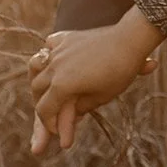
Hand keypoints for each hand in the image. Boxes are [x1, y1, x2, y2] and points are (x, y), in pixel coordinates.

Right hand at [28, 9, 163, 155]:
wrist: (130, 39)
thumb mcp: (101, 97)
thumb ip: (80, 109)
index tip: (56, 130)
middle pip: (36, 88)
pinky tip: (51, 57)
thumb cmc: (119, 72)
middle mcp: (54, 67)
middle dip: (41, 102)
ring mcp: (58, 50)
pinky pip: (49, 44)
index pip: (44, 109)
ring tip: (44, 85)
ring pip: (36, 65)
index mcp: (61, 86)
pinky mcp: (66, 37)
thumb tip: (71, 115)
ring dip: (38, 77)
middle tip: (49, 109)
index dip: (48, 123)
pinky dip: (47, 52)